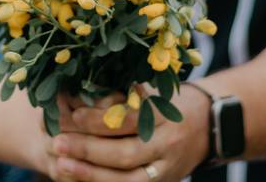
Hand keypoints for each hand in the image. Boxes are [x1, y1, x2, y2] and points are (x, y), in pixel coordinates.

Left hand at [48, 86, 209, 180]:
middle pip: (124, 154)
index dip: (99, 119)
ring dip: (90, 175)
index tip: (72, 113)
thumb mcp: (153, 92)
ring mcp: (165, 170)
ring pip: (127, 180)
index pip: (128, 120)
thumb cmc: (171, 102)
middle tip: (57, 143)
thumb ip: (122, 95)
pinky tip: (80, 181)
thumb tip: (77, 91)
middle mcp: (167, 145)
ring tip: (61, 165)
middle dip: (88, 150)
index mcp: (165, 116)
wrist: (209, 126)